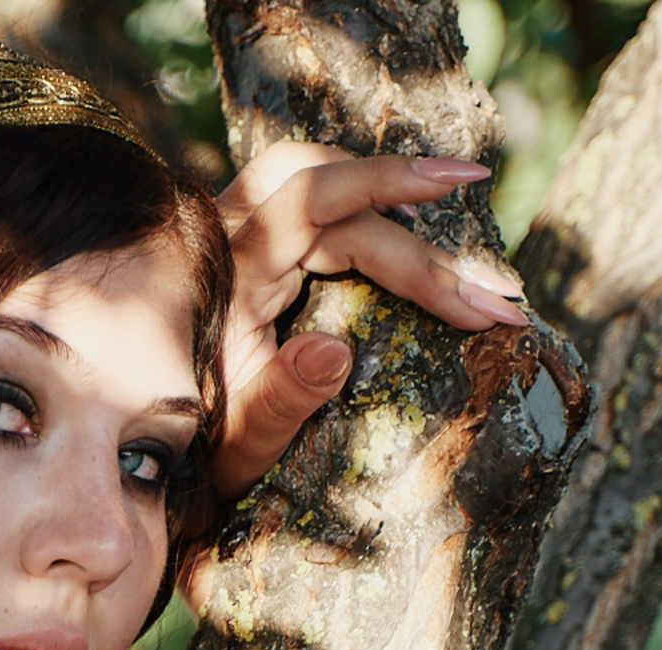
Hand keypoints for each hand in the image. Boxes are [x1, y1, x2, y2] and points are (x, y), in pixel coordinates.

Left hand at [212, 141, 528, 492]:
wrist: (162, 454)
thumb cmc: (202, 452)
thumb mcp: (241, 443)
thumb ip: (282, 399)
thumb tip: (335, 351)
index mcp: (228, 272)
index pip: (311, 197)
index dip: (386, 181)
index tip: (458, 181)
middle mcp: (234, 239)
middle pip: (341, 201)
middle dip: (427, 249)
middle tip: (499, 299)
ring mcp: (246, 239)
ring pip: (333, 193)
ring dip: (406, 220)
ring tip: (474, 275)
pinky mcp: (261, 250)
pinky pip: (323, 211)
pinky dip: (378, 225)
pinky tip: (425, 257)